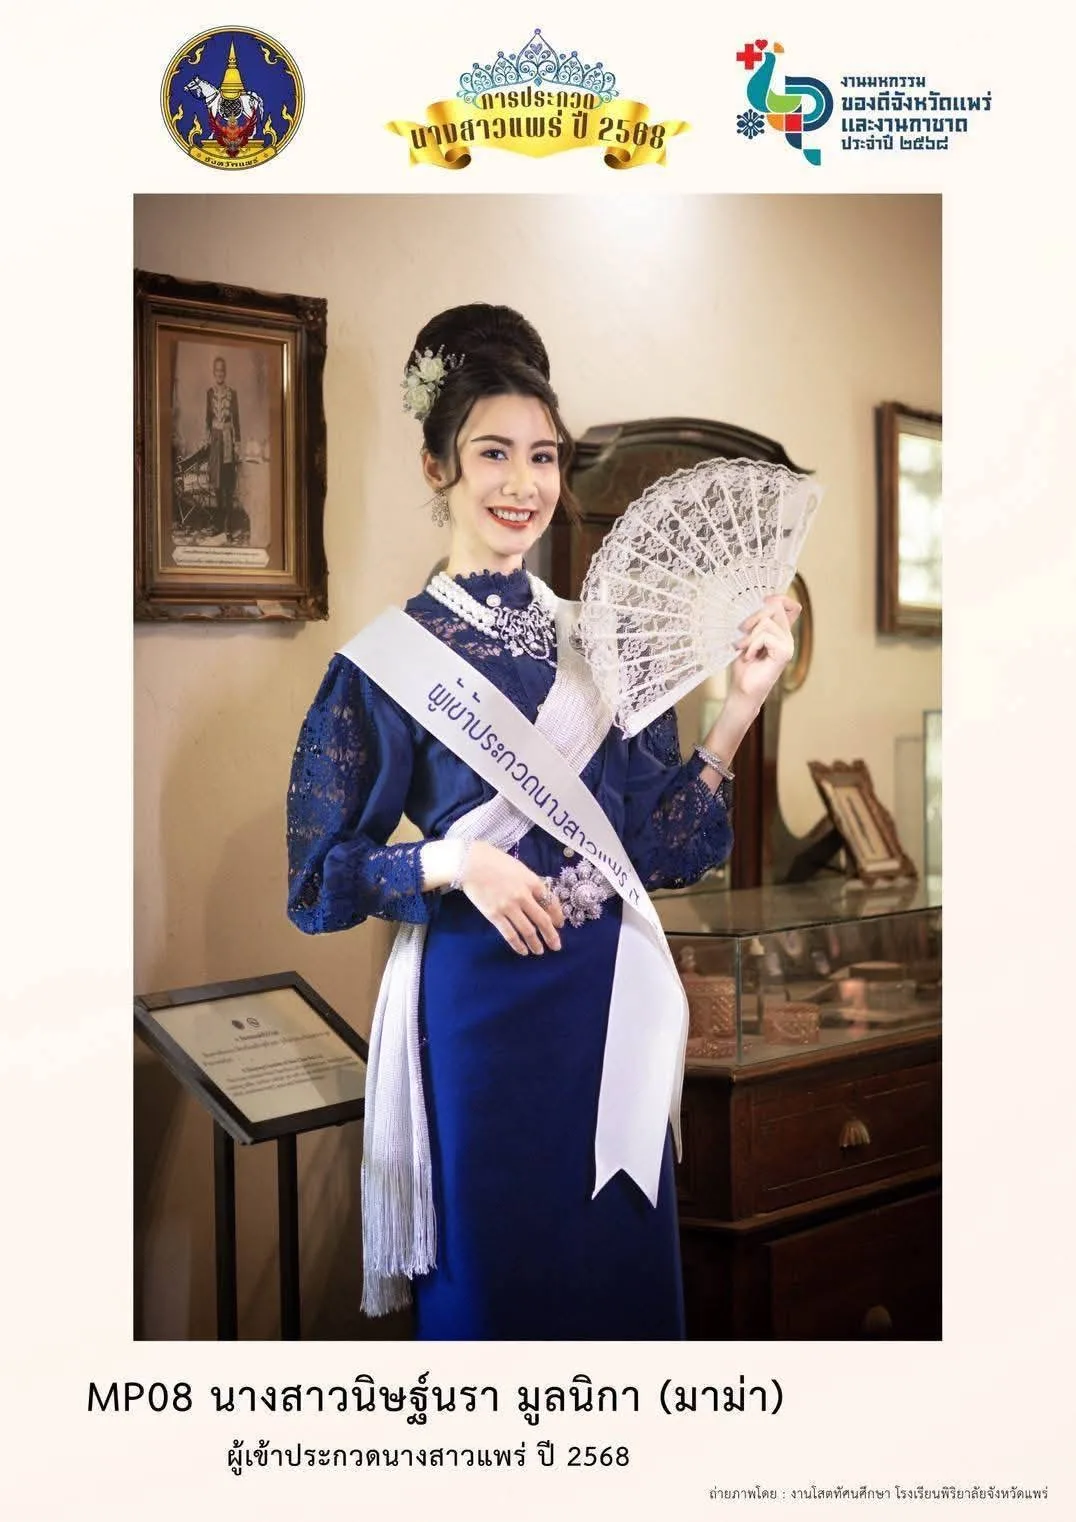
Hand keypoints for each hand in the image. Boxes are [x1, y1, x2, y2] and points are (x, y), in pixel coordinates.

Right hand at [460, 840, 564, 955]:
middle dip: (551, 935)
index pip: (550, 902)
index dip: (557, 915)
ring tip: (539, 951)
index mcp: (532, 882)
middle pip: (542, 920)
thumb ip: (530, 882)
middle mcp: (523, 896)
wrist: (470, 863)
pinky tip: (523, 951)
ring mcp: (509, 907)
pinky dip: (518, 945)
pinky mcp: (494, 915)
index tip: (560, 924)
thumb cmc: (495, 861)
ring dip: (536, 943)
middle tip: (556, 946)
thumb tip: (541, 897)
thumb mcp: (519, 868)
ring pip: (528, 931)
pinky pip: (509, 934)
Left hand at [727, 595, 797, 705]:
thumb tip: (756, 605)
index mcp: (780, 633)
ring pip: (767, 623)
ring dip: (749, 636)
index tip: (763, 600)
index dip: (779, 599)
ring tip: (743, 650)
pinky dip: (753, 646)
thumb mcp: (747, 639)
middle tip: (742, 632)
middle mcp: (787, 638)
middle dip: (753, 617)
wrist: (742, 691)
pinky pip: (766, 636)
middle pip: (775, 608)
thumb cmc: (743, 667)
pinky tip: (750, 657)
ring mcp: (788, 646)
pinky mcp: (784, 654)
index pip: (791, 607)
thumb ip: (755, 624)